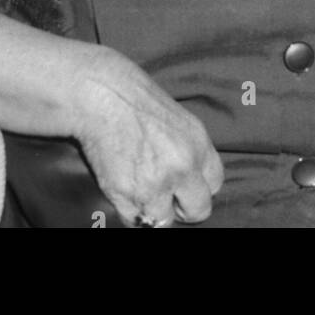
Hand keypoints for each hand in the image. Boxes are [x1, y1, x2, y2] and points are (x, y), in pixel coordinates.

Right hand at [68, 46, 223, 226]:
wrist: (99, 93)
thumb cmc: (133, 100)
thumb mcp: (177, 119)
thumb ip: (188, 150)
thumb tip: (189, 180)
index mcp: (198, 144)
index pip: (214, 184)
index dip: (197, 187)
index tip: (184, 186)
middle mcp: (183, 167)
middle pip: (198, 210)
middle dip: (182, 207)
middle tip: (165, 197)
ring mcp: (155, 184)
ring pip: (164, 220)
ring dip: (152, 210)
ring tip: (138, 189)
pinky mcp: (127, 194)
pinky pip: (134, 220)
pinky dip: (128, 211)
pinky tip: (123, 189)